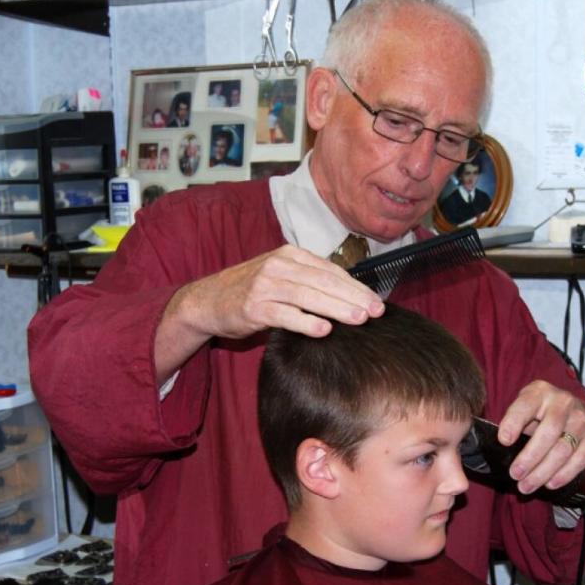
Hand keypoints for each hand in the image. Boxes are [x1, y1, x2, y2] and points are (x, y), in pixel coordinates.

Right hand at [155, 246, 383, 379]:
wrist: (207, 300)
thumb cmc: (251, 291)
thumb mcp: (280, 276)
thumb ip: (309, 281)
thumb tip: (350, 296)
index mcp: (289, 255)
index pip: (330, 270)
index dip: (356, 286)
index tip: (376, 301)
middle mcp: (278, 266)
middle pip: (324, 281)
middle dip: (353, 297)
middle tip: (376, 312)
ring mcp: (264, 285)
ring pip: (308, 296)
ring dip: (336, 308)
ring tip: (359, 319)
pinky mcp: (253, 307)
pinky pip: (284, 315)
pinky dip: (305, 322)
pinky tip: (324, 330)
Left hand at [496, 380, 584, 494]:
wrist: (568, 409)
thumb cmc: (537, 413)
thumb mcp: (523, 409)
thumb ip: (513, 423)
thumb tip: (498, 449)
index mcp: (539, 391)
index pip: (525, 406)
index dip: (513, 423)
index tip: (503, 441)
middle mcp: (563, 401)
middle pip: (548, 433)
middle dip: (529, 458)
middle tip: (515, 475)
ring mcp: (582, 417)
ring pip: (563, 449)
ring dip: (543, 472)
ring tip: (527, 486)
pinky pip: (580, 458)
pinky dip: (564, 474)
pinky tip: (550, 484)